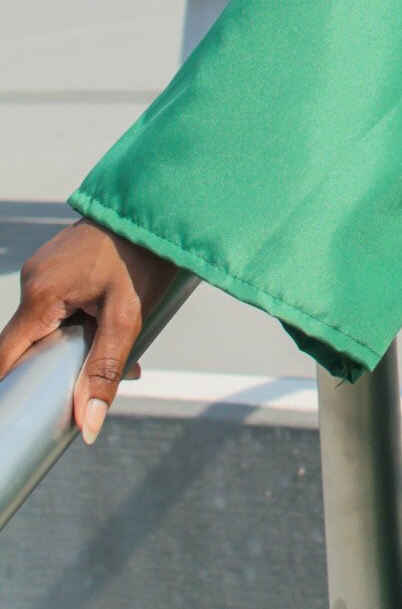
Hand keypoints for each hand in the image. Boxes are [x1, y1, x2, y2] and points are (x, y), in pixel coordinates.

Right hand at [0, 222, 177, 442]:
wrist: (157, 204)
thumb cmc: (144, 256)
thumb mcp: (127, 317)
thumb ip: (105, 371)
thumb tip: (87, 426)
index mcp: (40, 296)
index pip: (5, 358)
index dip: (13, 389)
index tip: (28, 413)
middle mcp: (32, 280)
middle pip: (27, 344)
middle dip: (57, 369)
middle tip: (91, 386)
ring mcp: (42, 268)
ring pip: (45, 325)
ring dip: (74, 345)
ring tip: (119, 353)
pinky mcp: (56, 263)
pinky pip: (55, 303)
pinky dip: (78, 321)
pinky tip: (111, 324)